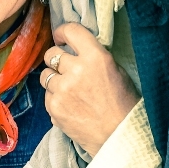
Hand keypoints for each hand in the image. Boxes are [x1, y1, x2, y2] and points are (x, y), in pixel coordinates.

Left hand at [40, 23, 140, 156]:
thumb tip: (76, 50)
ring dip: (54, 79)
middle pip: (52, 53)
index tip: (62, 37)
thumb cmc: (123, 103)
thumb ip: (94, 57)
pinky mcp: (53, 108)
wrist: (119, 136)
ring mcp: (62, 90)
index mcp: (95, 57)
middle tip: (66, 67)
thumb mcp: (116, 70)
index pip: (71, 31)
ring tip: (69, 89)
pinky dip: (55, 98)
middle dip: (57, 59)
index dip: (63, 32)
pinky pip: (47, 95)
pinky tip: (71, 105)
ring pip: (45, 75)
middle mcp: (76, 70)